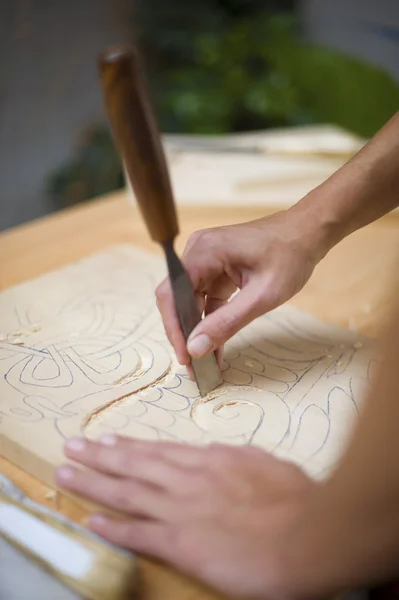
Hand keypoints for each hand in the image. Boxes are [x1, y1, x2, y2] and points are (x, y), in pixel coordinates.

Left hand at [56, 435, 314, 599]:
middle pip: (134, 464)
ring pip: (126, 492)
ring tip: (67, 473)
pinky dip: (111, 526)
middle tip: (72, 446)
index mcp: (210, 459)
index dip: (129, 445)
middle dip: (99, 455)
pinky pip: (138, 533)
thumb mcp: (266, 464)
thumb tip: (221, 454)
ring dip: (93, 482)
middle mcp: (188, 479)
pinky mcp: (182, 543)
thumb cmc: (296, 498)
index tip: (107, 440)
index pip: (159, 450)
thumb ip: (237, 458)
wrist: (310, 532)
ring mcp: (182, 509)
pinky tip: (90, 519)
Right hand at [156, 207, 326, 371]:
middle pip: (177, 299)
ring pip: (189, 301)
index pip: (172, 293)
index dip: (174, 328)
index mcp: (205, 251)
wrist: (308, 232)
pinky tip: (216, 344)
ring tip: (205, 362)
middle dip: (185, 334)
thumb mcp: (262, 295)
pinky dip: (210, 320)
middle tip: (195, 367)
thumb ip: (227, 322)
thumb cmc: (290, 256)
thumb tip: (196, 348)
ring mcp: (205, 258)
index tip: (185, 356)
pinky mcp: (215, 267)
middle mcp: (198, 251)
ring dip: (197, 330)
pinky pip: (205, 297)